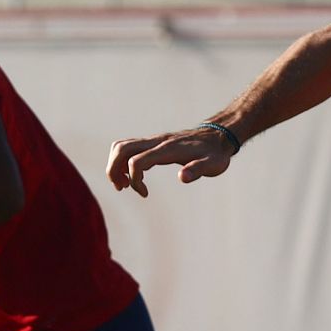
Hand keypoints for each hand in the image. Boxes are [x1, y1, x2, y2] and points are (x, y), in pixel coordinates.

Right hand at [105, 127, 233, 197]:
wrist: (217, 137)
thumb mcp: (213, 165)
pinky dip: (122, 161)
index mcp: (167, 149)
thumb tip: (183, 177)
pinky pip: (129, 147)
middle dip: (113, 169)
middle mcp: (156, 141)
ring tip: (123, 184)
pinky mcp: (153, 143)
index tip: (145, 194)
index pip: (137, 161)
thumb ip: (198, 169)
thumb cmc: (214, 154)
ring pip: (122, 146)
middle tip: (121, 188)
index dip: (134, 179)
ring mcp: (153, 140)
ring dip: (115, 164)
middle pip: (121, 149)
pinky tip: (132, 177)